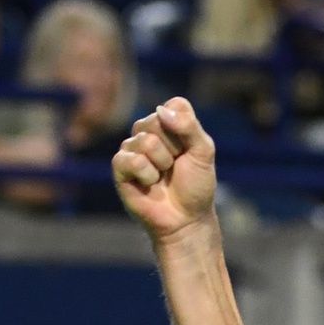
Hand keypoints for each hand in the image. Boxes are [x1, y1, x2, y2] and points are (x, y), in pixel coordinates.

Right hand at [113, 97, 217, 243]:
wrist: (186, 219)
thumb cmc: (196, 186)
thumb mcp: (204, 152)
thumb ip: (189, 126)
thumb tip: (161, 110)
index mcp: (170, 123)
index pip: (175, 105)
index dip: (186, 130)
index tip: (190, 150)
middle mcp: (148, 131)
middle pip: (157, 120)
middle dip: (175, 148)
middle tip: (176, 166)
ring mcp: (132, 147)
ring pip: (146, 141)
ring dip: (162, 164)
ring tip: (163, 177)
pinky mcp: (120, 166)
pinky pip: (132, 159)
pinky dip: (148, 175)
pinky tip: (150, 184)